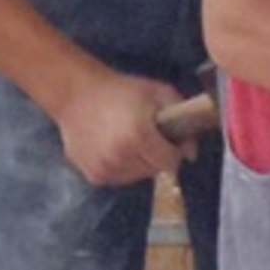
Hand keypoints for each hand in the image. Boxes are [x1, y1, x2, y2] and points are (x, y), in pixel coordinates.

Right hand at [53, 70, 187, 185]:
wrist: (76, 94)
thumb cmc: (121, 90)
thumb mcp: (158, 92)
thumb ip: (183, 118)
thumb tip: (192, 154)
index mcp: (139, 136)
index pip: (171, 162)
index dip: (174, 150)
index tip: (167, 138)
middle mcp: (121, 156)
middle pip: (155, 170)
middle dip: (157, 155)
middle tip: (146, 136)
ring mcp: (105, 168)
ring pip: (137, 176)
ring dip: (139, 162)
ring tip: (128, 140)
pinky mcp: (93, 175)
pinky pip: (119, 178)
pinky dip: (122, 166)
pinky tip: (113, 146)